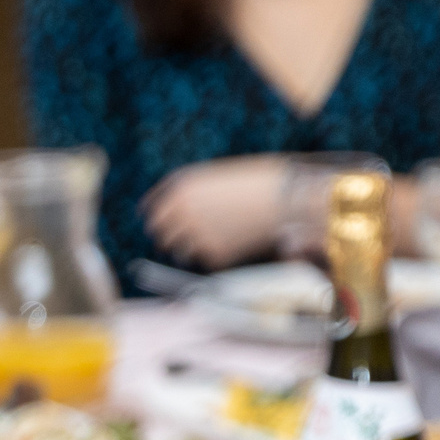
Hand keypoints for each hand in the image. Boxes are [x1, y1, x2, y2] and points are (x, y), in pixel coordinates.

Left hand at [142, 155, 289, 269]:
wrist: (287, 198)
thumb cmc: (258, 183)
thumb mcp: (216, 179)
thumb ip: (191, 195)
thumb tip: (176, 213)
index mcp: (181, 188)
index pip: (152, 210)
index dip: (156, 218)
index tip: (159, 225)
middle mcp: (181, 212)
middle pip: (159, 233)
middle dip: (169, 237)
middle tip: (183, 239)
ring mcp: (195, 235)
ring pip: (179, 252)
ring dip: (191, 250)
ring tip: (221, 238)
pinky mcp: (213, 255)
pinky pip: (207, 260)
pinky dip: (218, 256)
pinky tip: (239, 243)